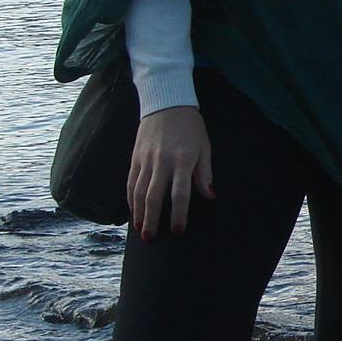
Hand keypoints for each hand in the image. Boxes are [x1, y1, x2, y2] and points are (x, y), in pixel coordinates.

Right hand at [129, 105, 214, 239]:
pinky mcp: (135, 157)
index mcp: (183, 160)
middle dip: (152, 220)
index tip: (178, 231)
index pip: (180, 193)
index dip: (178, 214)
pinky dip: (130, 199)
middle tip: (151, 238)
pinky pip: (130, 182)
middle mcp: (162, 161)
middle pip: (154, 196)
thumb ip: (205, 173)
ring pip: (139, 191)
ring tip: (141, 231)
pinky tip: (133, 212)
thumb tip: (210, 196)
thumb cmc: (190, 127)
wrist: (167, 102)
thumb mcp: (205, 147)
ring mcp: (146, 159)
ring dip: (139, 213)